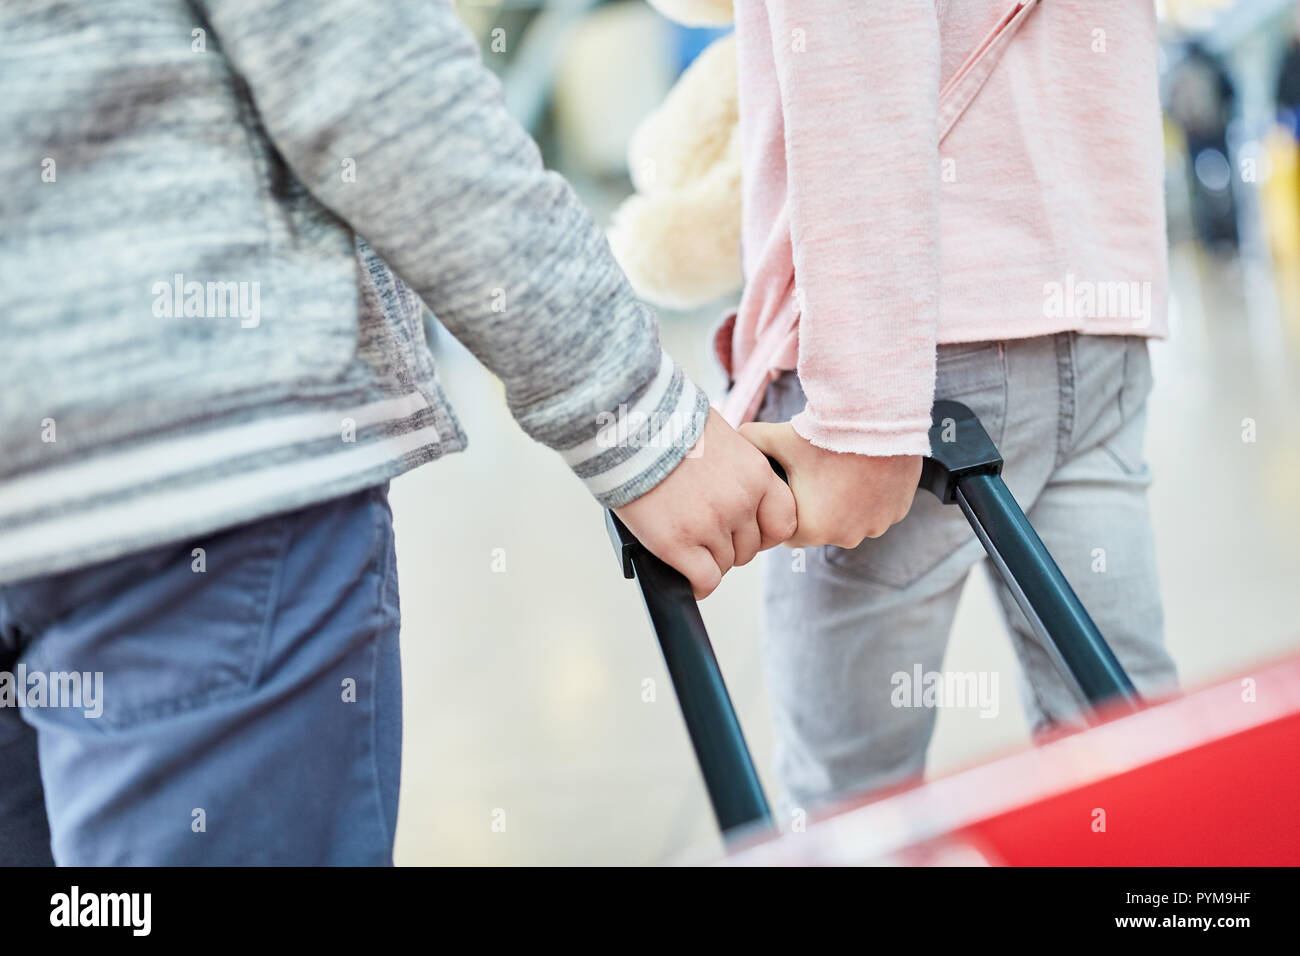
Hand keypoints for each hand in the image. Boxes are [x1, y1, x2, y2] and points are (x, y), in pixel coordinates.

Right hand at [614, 409, 796, 598]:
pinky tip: (685, 575)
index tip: (745, 532)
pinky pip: (703, 581)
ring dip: (707, 560)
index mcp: (755, 474)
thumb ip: (735, 469)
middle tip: (703, 533)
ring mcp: (710, 524)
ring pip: (724, 565)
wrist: (628, 426)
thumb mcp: (719, 438)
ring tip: (685, 542)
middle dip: (728, 545)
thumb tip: (732, 490)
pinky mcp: (677, 543)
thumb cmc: (667, 425)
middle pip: (748, 548)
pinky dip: (696, 584)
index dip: (762, 532)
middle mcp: (740, 502)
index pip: (782, 522)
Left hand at [739, 421, 920, 548]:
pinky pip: (877, 509)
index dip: (784, 507)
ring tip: (841, 472)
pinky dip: (870, 496)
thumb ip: (749, 443)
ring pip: (851, 519)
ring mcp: (875, 526)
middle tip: (815, 475)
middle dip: (815, 506)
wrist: (877, 416)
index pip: (786, 529)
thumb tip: (731, 443)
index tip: (789, 486)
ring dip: (845, 504)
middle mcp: (845, 537)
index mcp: (810, 529)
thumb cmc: (823, 432)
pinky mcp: (897, 512)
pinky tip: (865, 472)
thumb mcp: (776, 437)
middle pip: (819, 526)